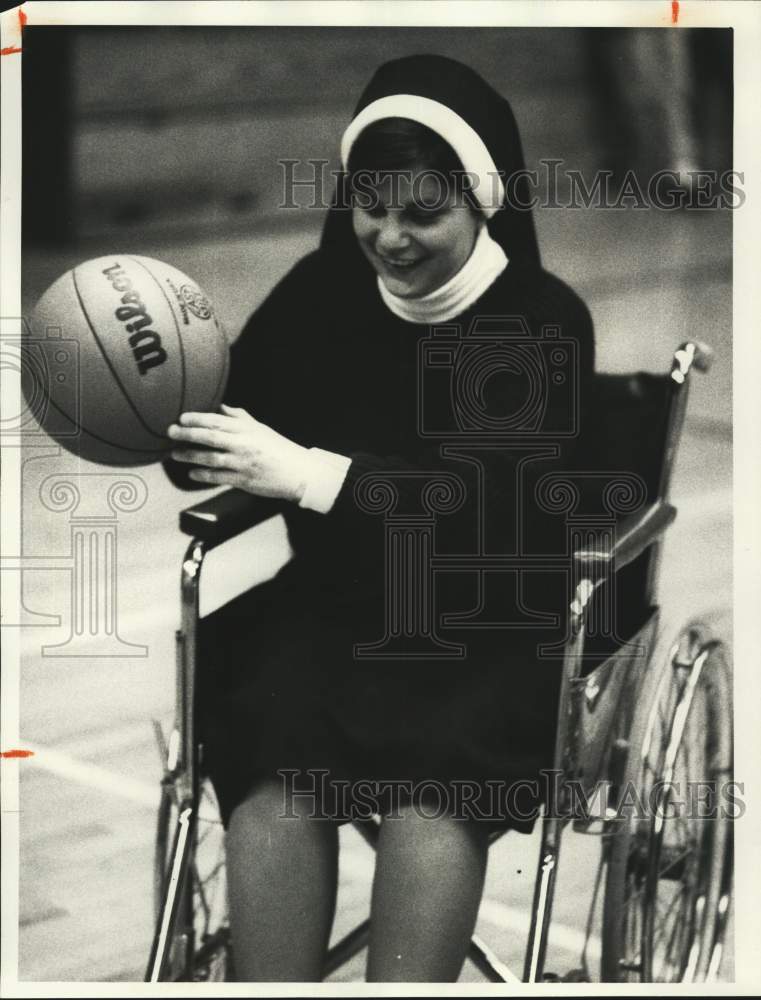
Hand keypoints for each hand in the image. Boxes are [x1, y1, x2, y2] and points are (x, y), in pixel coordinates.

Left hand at [167, 405, 309, 502]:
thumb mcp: (261, 429)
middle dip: (188, 434)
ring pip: (210, 458)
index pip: (218, 421)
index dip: (197, 419)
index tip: (182, 418)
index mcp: (248, 429)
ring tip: (175, 454)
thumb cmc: (279, 449)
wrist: (298, 473)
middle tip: (171, 431)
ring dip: (190, 455)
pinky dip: (203, 475)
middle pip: (210, 437)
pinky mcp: (243, 480)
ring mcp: (243, 463)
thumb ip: (239, 417)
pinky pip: (218, 477)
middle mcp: (244, 444)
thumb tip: (220, 406)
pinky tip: (192, 473)